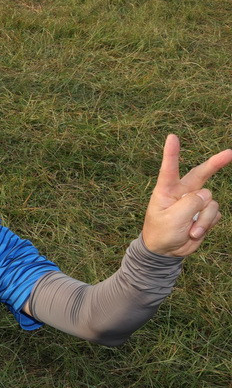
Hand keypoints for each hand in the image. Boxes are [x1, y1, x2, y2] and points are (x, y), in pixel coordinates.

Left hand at [141, 135, 231, 255]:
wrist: (167, 250)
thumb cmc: (161, 232)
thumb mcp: (172, 218)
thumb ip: (189, 204)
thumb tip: (206, 195)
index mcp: (166, 190)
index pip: (170, 168)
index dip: (172, 152)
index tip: (172, 136)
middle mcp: (182, 192)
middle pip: (201, 173)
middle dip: (216, 162)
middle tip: (230, 153)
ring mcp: (195, 202)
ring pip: (211, 202)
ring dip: (203, 219)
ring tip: (190, 231)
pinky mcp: (204, 213)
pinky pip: (214, 214)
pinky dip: (207, 224)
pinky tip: (195, 232)